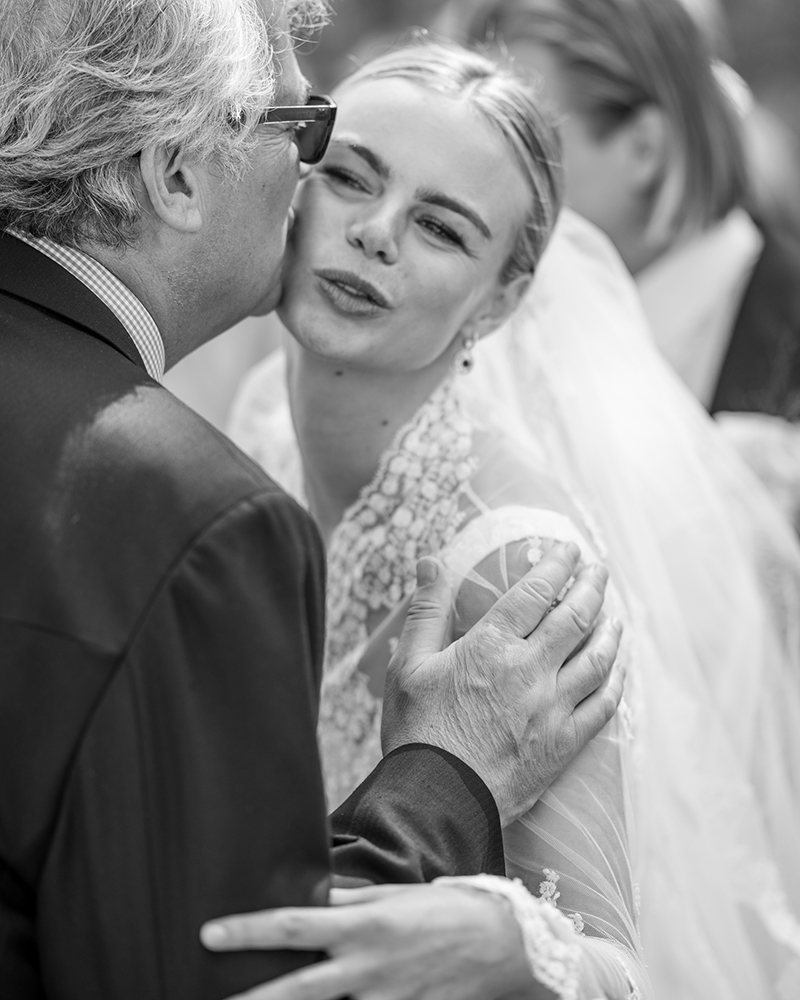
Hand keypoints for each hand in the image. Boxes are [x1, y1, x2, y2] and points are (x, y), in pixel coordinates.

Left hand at [201, 883, 551, 999]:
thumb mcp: (392, 896)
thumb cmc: (443, 910)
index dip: (248, 931)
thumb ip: (347, 900)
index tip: (209, 935)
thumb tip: (311, 894)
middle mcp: (366, 968)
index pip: (293, 925)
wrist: (501, 944)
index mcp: (363, 925)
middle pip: (295, 990)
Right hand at [382, 542, 623, 824]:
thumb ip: (426, 610)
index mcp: (492, 646)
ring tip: (615, 613)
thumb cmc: (417, 730)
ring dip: (610, 629)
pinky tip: (619, 668)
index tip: (569, 550)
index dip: (557, 564)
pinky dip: (616, 681)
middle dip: (592, 585)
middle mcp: (530, 670)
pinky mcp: (564, 743)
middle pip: (575, 616)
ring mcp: (553, 708)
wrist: (436, 799)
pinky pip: (604, 705)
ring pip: (597, 658)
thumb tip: (431, 562)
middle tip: (599, 568)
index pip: (536, 591)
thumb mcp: (408, 664)